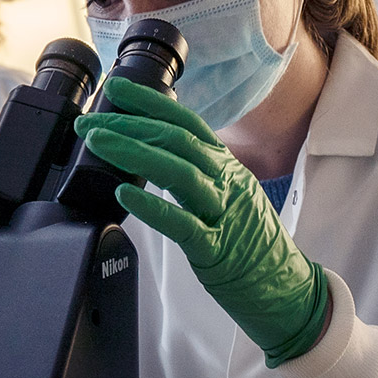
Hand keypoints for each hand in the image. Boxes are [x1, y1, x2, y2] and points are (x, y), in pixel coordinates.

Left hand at [75, 77, 329, 366]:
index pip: (187, 122)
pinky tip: (125, 195)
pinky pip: (183, 224)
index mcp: (227, 167)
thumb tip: (155, 154)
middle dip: (129, 126)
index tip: (117, 88)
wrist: (287, 289)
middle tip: (89, 123)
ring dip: (134, 153)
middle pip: (176, 141)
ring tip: (98, 144)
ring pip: (179, 172)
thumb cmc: (252, 245)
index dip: (151, 102)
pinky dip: (153, 207)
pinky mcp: (216, 249)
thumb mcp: (231, 195)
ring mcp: (223, 214)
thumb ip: (199, 173)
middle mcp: (227, 182)